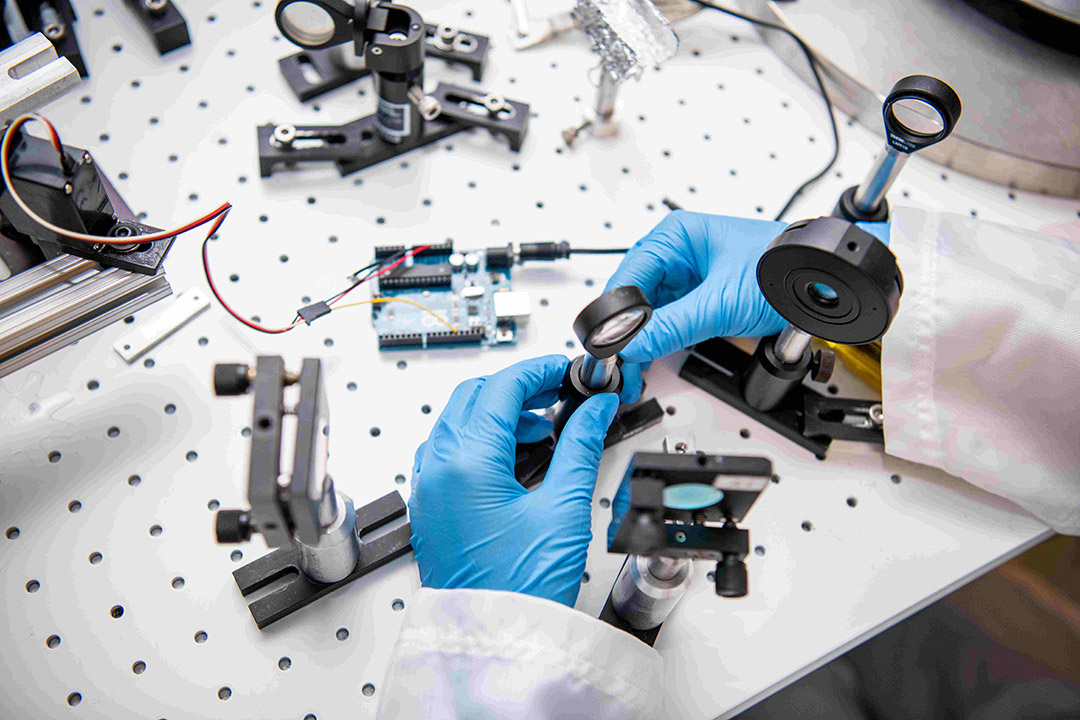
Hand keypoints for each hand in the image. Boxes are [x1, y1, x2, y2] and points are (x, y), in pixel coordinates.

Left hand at [408, 355, 619, 606]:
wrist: (493, 640)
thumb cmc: (519, 589)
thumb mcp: (564, 509)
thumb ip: (581, 447)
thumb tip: (594, 410)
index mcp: (466, 461)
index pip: (503, 387)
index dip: (542, 370)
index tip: (571, 370)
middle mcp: (437, 468)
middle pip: (475, 395)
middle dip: (520, 386)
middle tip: (562, 391)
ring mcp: (429, 486)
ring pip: (458, 419)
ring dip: (499, 410)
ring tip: (546, 426)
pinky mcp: (431, 504)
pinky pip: (449, 449)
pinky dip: (481, 437)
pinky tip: (516, 454)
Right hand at [607, 211, 888, 400]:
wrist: (824, 283)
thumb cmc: (784, 270)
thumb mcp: (720, 303)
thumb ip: (672, 326)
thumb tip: (634, 343)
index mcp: (676, 236)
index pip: (627, 276)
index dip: (615, 315)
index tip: (608, 345)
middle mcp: (678, 252)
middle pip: (634, 296)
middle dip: (626, 331)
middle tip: (619, 363)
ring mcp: (689, 275)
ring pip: (649, 311)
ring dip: (641, 339)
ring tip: (633, 367)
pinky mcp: (700, 296)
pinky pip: (668, 318)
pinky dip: (659, 339)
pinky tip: (652, 357)